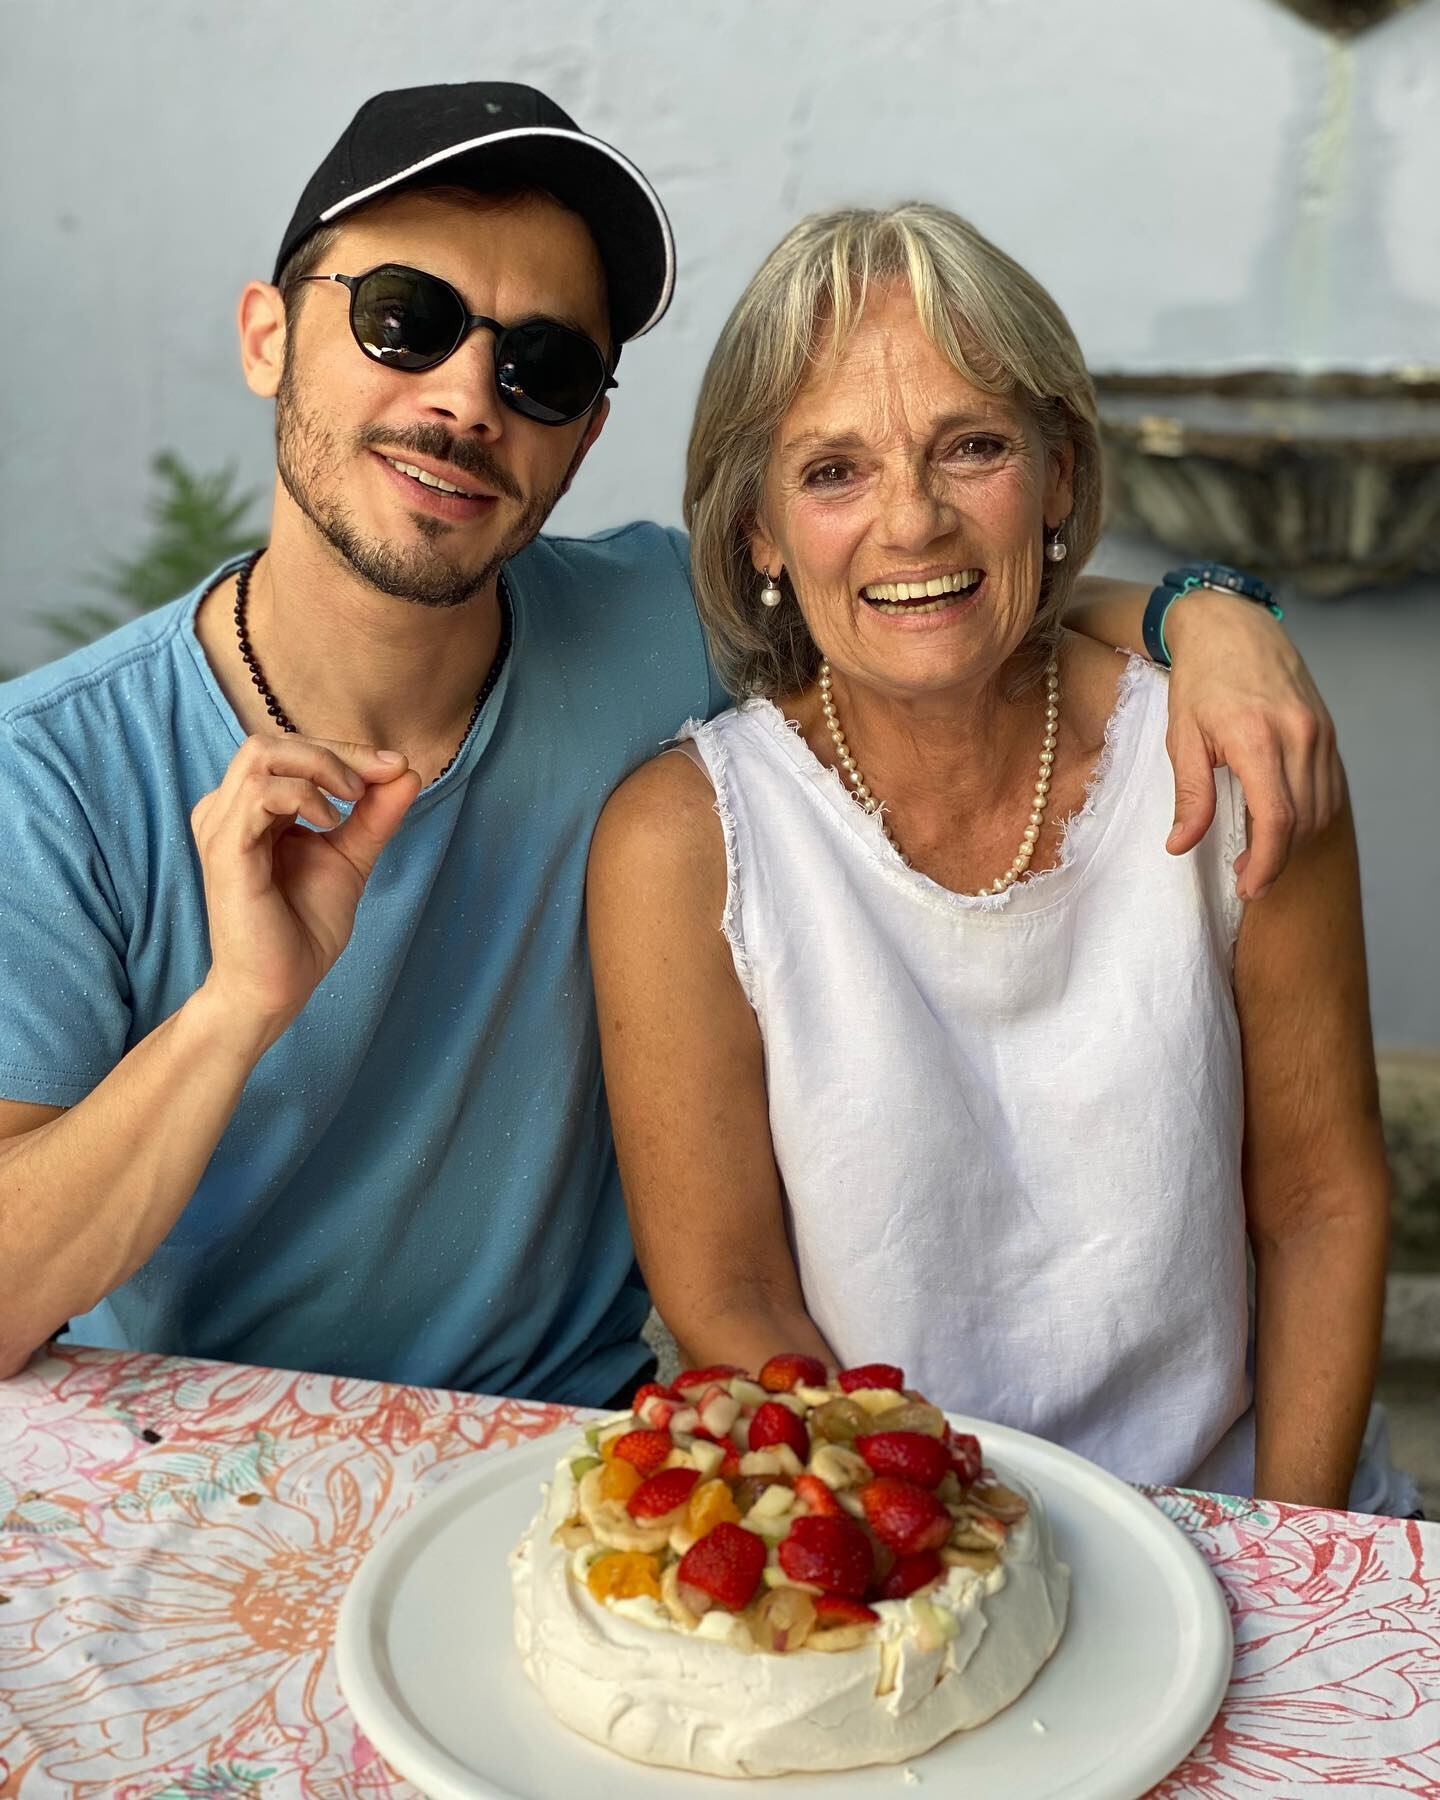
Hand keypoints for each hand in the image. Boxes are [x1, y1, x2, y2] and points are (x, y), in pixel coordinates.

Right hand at [190, 735, 421, 1045]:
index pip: (292, 752)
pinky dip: (302, 795)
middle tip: (377, 778)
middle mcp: (228, 810)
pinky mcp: (226, 849)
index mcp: (252, 809)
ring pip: (262, 755)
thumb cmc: (303, 928)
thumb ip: (374, 816)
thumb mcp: (350, 858)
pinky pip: (258, 793)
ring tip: (352, 802)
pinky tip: (330, 824)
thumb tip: (408, 772)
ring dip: (319, 767)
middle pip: (275, 743)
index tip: (395, 768)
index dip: (346, 751)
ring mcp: (221, 827)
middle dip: (336, 752)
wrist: (278, 986)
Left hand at [1163, 595, 1341, 899]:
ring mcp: (1319, 732)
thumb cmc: (1200, 681)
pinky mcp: (1326, 730)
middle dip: (1277, 861)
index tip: (1247, 887)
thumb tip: (1180, 847)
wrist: (1232, 627)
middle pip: (1303, 822)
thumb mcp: (1182, 738)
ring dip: (1294, 842)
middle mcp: (1299, 736)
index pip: (1278, 819)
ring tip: (1259, 856)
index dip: (1266, 863)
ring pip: (1321, 809)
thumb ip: (1189, 797)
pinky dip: (1311, 816)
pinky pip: (1329, 788)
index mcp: (1258, 739)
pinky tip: (1282, 825)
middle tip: (1246, 880)